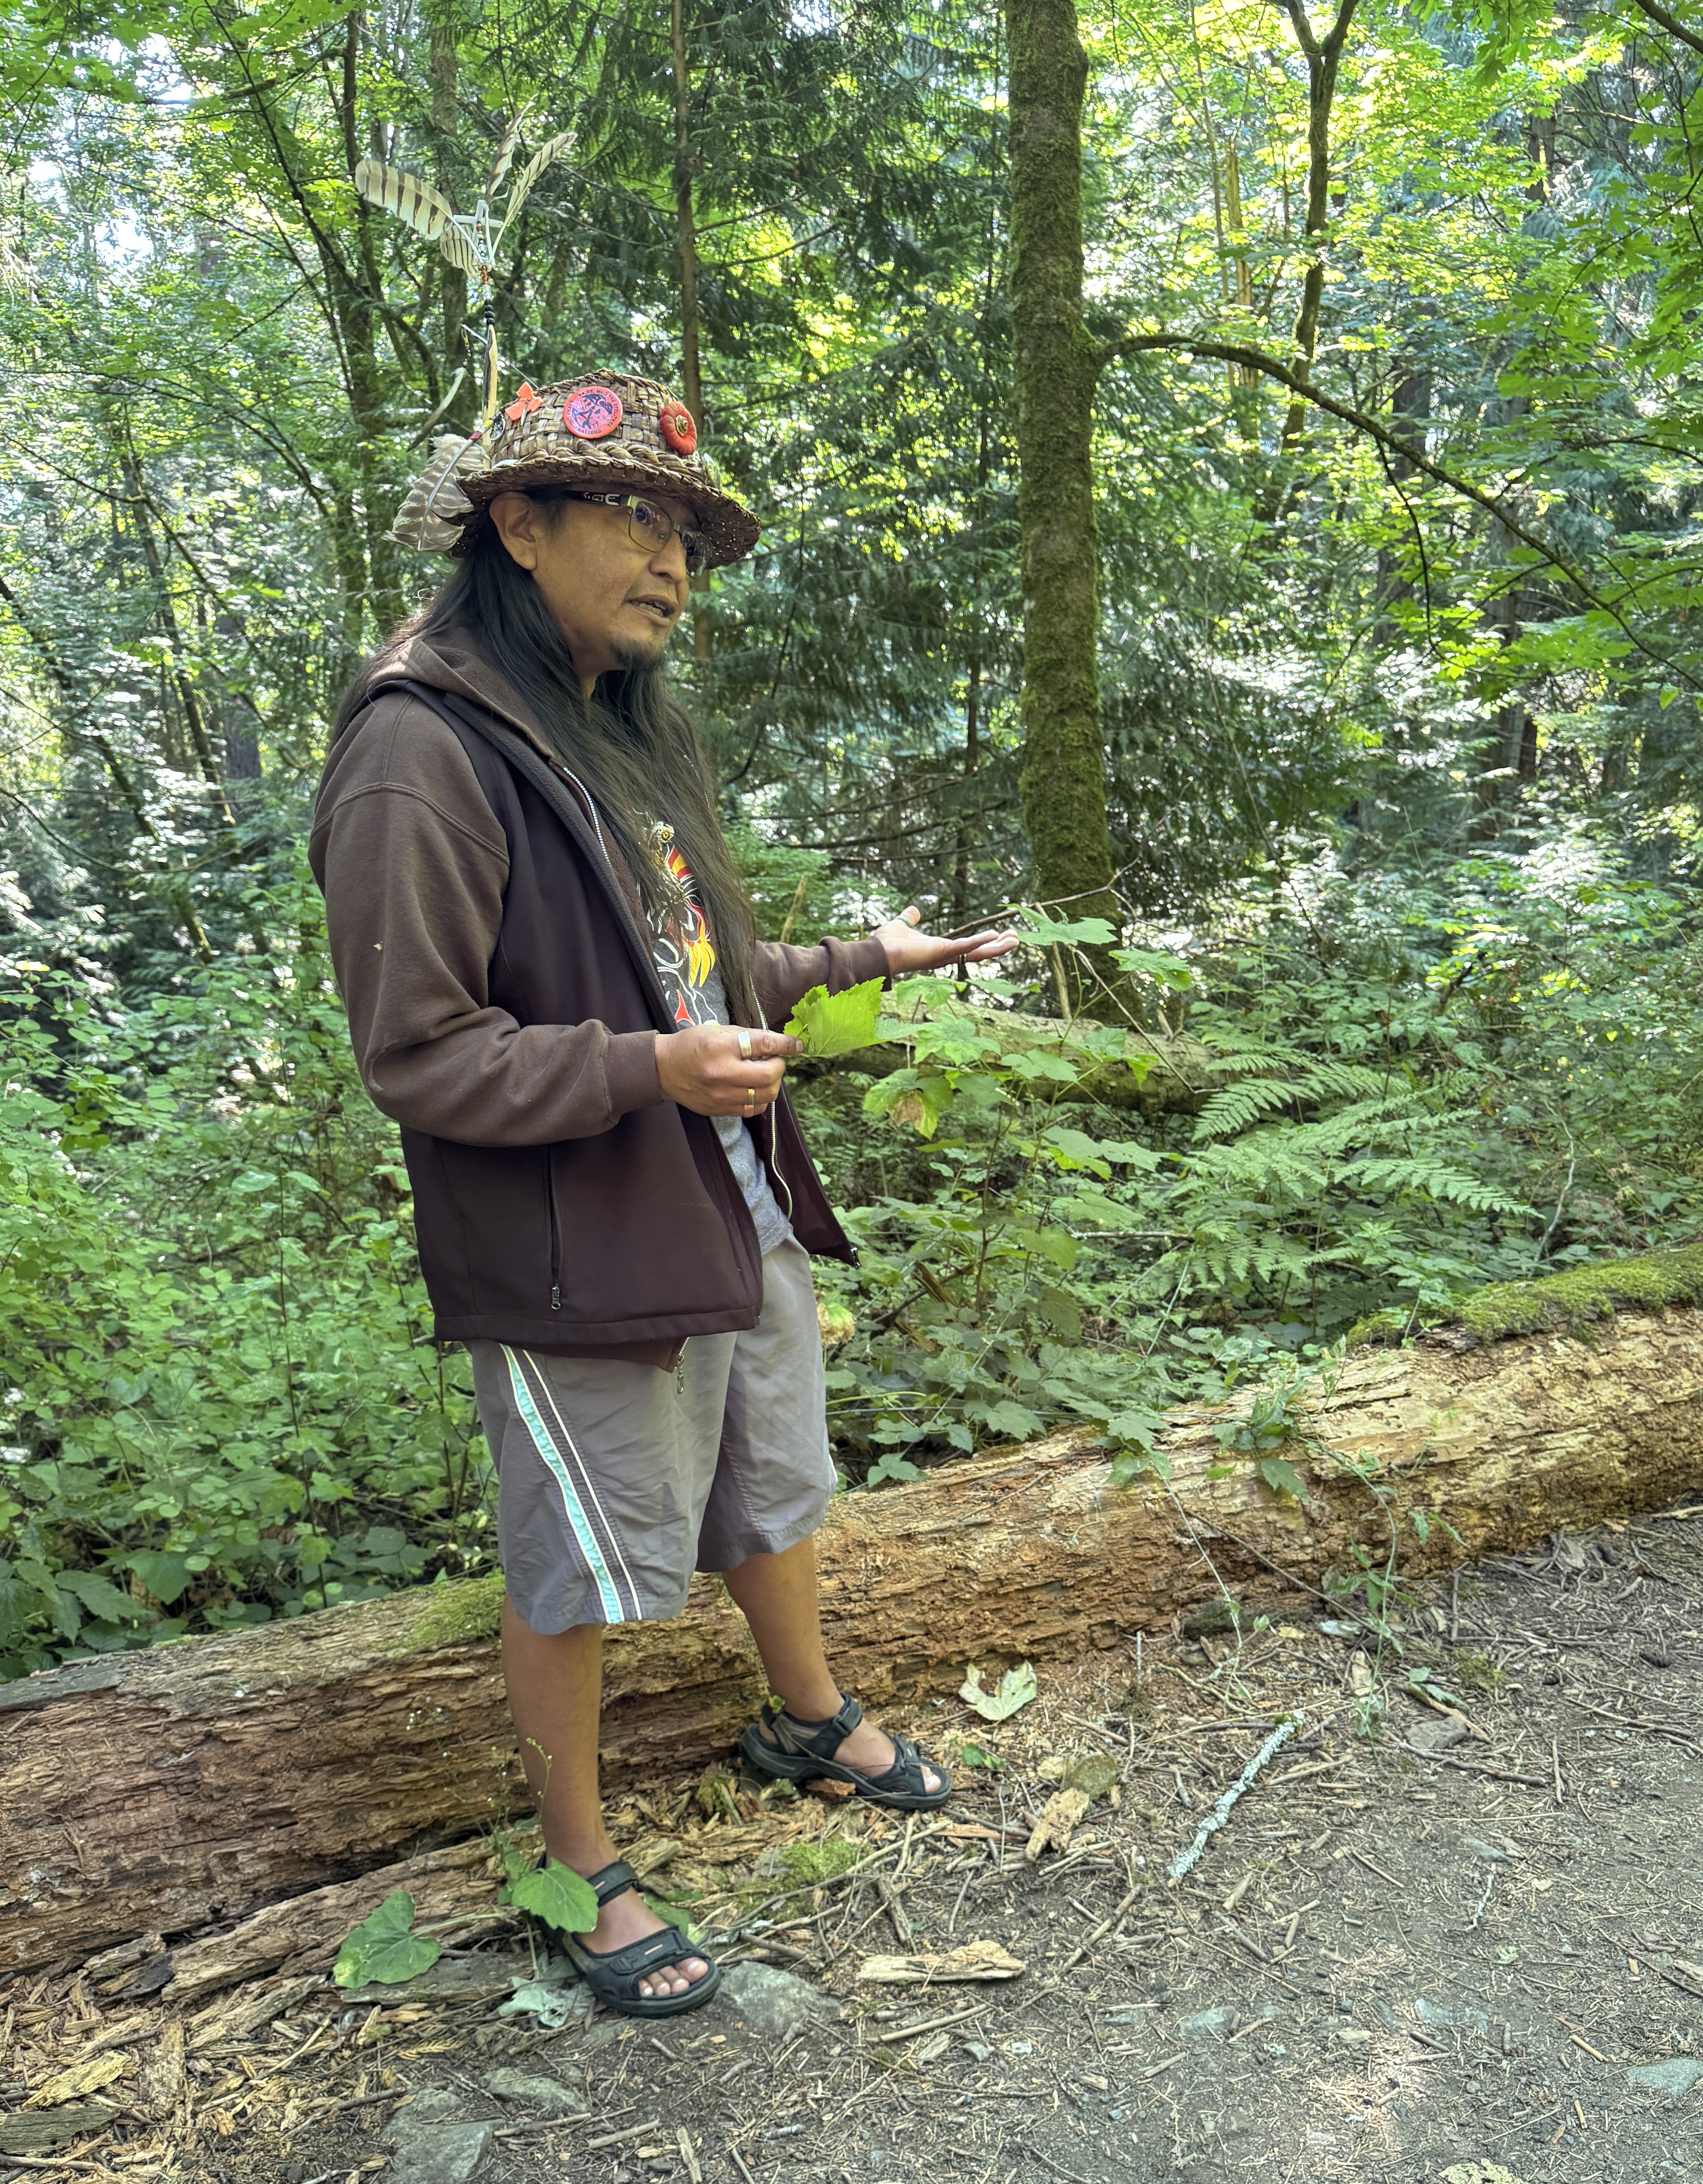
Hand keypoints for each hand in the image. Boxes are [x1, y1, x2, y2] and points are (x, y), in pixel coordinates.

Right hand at [654, 1022, 801, 1116]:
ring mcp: (721, 1095)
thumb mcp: (716, 1031)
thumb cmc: (690, 1045)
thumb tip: (777, 1044)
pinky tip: (753, 1088)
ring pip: (765, 1095)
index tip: (797, 1045)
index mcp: (720, 1046)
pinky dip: (760, 1097)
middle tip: (773, 1060)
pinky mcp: (720, 1109)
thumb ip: (747, 1037)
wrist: (663, 1069)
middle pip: (769, 1075)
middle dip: (779, 1066)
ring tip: (763, 1074)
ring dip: (772, 1083)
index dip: (785, 1044)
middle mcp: (722, 1072)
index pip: (763, 1044)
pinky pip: (753, 1108)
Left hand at [872, 903, 1020, 976]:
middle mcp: (946, 955)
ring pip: (978, 953)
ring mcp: (946, 955)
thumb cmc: (888, 943)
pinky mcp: (943, 952)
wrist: (879, 953)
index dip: (984, 942)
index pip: (968, 947)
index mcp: (940, 949)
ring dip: (997, 947)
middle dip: (998, 946)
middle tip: (1015, 938)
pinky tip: (996, 935)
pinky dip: (980, 941)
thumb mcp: (903, 924)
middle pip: (979, 952)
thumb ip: (910, 918)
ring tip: (1015, 940)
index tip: (999, 935)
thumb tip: (914, 910)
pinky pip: (966, 947)